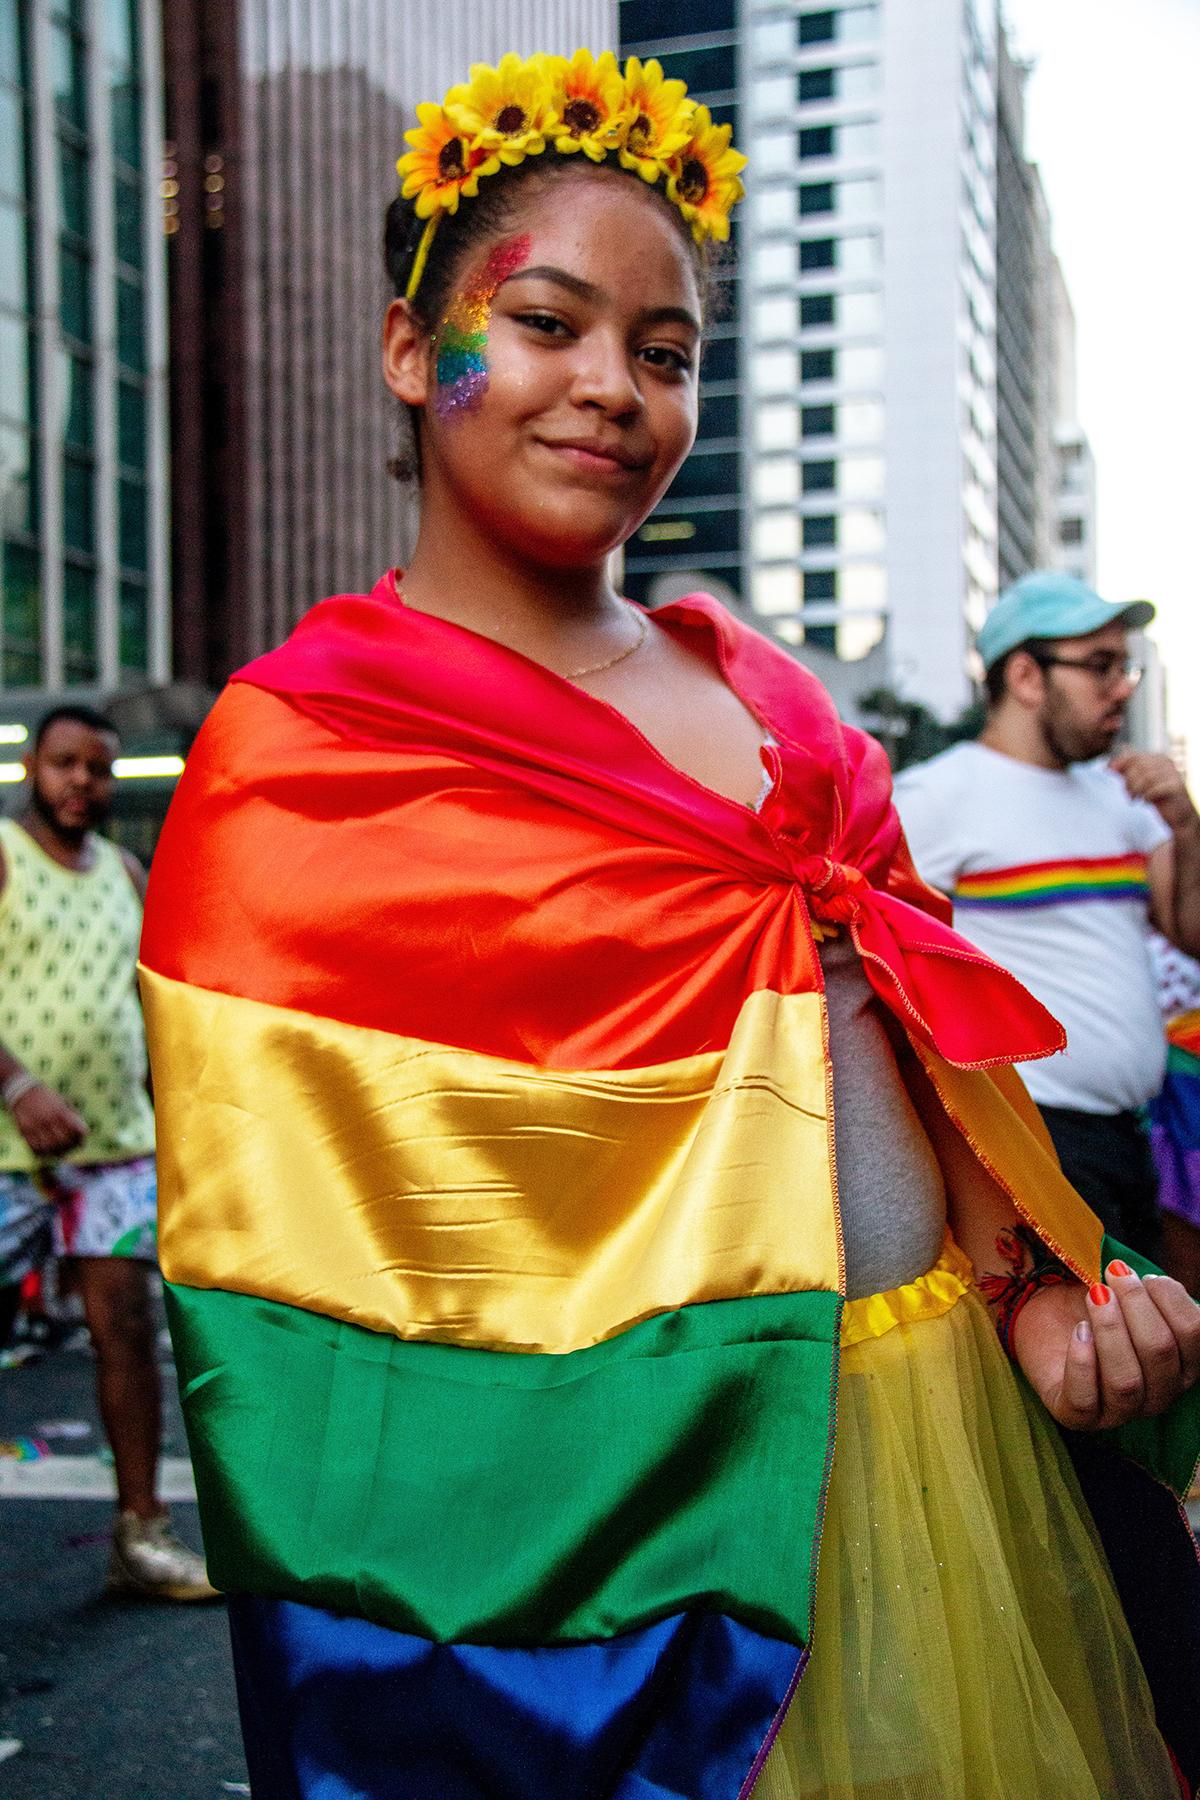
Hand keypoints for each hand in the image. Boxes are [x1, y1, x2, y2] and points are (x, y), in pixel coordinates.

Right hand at [10, 1084, 87, 1156]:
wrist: (23, 1091)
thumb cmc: (47, 1098)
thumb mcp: (63, 1102)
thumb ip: (72, 1115)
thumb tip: (82, 1131)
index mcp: (60, 1111)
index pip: (76, 1130)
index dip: (81, 1138)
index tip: (82, 1142)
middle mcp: (48, 1119)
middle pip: (63, 1140)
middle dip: (69, 1147)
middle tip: (71, 1149)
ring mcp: (35, 1126)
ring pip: (48, 1146)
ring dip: (55, 1151)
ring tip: (59, 1152)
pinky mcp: (24, 1130)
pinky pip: (34, 1146)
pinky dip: (42, 1152)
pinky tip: (46, 1151)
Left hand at [1013, 1260, 1199, 1429]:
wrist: (1048, 1318)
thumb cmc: (1097, 1307)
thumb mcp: (1130, 1295)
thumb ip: (1153, 1292)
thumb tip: (1155, 1283)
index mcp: (1182, 1365)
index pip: (1194, 1333)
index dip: (1171, 1299)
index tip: (1145, 1277)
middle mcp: (1159, 1394)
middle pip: (1160, 1352)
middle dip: (1136, 1305)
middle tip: (1113, 1276)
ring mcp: (1120, 1411)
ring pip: (1126, 1382)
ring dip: (1110, 1330)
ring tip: (1095, 1296)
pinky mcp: (1078, 1416)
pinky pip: (1084, 1401)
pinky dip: (1081, 1363)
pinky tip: (1079, 1330)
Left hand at [1110, 750, 1198, 835]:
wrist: (1178, 815)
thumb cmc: (1156, 797)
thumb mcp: (1139, 783)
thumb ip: (1126, 773)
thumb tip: (1107, 766)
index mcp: (1157, 758)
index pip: (1134, 755)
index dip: (1119, 762)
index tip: (1107, 771)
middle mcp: (1166, 762)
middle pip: (1139, 765)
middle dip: (1129, 780)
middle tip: (1128, 794)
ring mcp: (1173, 773)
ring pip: (1147, 777)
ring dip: (1136, 789)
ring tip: (1135, 799)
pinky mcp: (1177, 786)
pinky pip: (1156, 788)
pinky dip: (1147, 795)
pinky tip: (1146, 801)